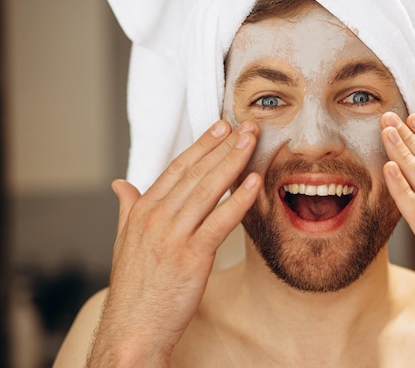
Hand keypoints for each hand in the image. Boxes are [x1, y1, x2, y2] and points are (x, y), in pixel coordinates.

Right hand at [88, 120, 261, 367]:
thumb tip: (120, 185)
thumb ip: (127, 209)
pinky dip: (238, 200)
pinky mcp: (192, 257)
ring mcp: (173, 236)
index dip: (201, 146)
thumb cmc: (134, 288)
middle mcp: (156, 218)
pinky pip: (220, 222)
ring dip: (233, 162)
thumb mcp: (125, 243)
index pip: (177, 169)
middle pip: (195, 173)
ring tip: (253, 141)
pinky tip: (254, 182)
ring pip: (208, 190)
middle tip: (246, 124)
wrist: (132, 331)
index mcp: (142, 212)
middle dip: (223, 146)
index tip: (221, 127)